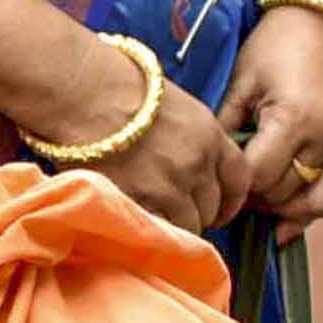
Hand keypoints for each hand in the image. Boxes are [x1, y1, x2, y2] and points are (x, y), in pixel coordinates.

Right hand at [32, 33, 244, 233]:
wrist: (83, 94)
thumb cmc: (118, 89)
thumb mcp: (172, 107)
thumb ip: (191, 139)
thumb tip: (191, 168)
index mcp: (210, 136)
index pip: (239, 179)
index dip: (229, 199)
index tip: (217, 208)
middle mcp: (197, 164)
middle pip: (212, 207)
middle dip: (196, 213)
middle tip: (173, 211)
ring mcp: (170, 188)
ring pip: (187, 227)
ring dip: (172, 227)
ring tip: (149, 216)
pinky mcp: (141, 205)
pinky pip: (157, 234)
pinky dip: (149, 234)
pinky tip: (136, 224)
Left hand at [221, 0, 322, 222]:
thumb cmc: (278, 43)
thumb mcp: (244, 79)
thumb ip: (226, 124)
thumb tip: (209, 165)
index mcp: (294, 119)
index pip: (258, 176)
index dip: (235, 187)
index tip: (217, 185)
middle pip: (284, 193)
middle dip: (256, 199)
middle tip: (233, 194)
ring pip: (315, 202)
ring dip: (284, 209)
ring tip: (259, 206)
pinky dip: (311, 207)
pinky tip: (287, 221)